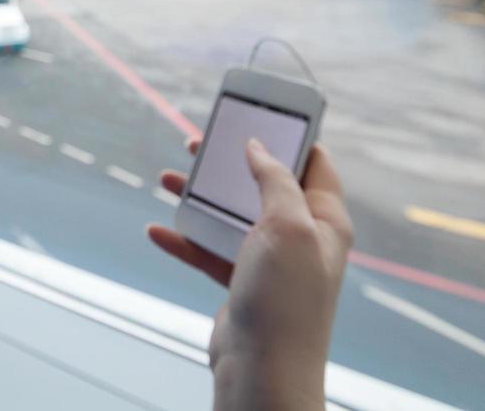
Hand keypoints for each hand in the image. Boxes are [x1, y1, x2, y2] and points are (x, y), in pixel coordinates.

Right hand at [146, 135, 353, 410]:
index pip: (314, 163)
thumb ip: (275, 180)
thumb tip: (261, 148)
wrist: (263, 370)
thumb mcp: (288, 225)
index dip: (288, 135)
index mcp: (325, 220)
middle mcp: (300, 237)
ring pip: (230, 215)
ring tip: (168, 177)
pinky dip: (184, 238)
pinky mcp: (241, 283)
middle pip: (262, 184)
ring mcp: (270, 262)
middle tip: (200, 141)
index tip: (256, 114)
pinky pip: (209, 250)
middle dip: (229, 162)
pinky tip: (159, 230)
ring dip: (199, 197)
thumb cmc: (285, 300)